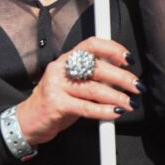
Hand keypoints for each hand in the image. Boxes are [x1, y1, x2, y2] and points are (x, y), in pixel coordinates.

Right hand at [16, 37, 142, 146]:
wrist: (28, 120)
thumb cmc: (56, 101)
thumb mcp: (73, 85)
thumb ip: (92, 78)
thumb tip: (123, 78)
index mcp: (66, 60)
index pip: (90, 44)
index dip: (112, 48)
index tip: (128, 59)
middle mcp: (60, 68)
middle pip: (95, 67)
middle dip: (121, 77)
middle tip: (137, 86)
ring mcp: (56, 85)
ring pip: (92, 88)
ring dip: (116, 97)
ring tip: (130, 104)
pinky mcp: (56, 103)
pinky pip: (85, 106)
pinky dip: (103, 111)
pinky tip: (114, 113)